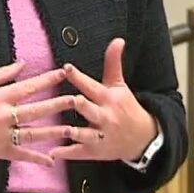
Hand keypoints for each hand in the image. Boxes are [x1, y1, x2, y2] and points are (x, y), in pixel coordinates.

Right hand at [0, 61, 74, 165]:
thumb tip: (22, 64)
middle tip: (77, 100)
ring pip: (32, 133)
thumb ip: (0, 73)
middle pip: (35, 109)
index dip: (47, 79)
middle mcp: (3, 116)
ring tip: (71, 128)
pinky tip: (51, 160)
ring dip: (53, 131)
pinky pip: (20, 155)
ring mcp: (1, 135)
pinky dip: (36, 158)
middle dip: (57, 104)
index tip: (63, 74)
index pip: (28, 86)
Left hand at [47, 38, 157, 161]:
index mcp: (108, 98)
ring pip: (84, 134)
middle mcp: (105, 116)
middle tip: (70, 99)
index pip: (92, 86)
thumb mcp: (119, 85)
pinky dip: (66, 153)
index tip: (66, 68)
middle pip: (90, 110)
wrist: (141, 138)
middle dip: (81, 105)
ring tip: (58, 130)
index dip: (79, 77)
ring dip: (72, 132)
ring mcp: (100, 135)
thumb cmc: (125, 107)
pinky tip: (52, 153)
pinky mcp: (95, 151)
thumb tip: (118, 39)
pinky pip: (79, 153)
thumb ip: (113, 63)